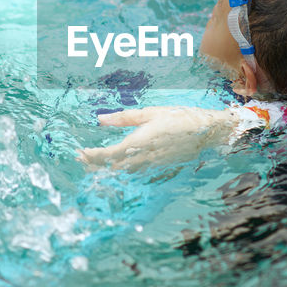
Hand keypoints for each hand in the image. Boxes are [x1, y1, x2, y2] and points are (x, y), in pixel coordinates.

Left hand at [77, 106, 240, 171]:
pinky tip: (118, 169)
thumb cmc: (179, 117)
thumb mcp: (151, 112)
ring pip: (124, 173)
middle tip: (81, 161)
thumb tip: (100, 119)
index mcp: (140, 141)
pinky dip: (124, 172)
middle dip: (95, 165)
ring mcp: (153, 165)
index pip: (108, 155)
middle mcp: (144, 157)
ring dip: (107, 170)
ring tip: (93, 166)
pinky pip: (137, 174)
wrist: (207, 131)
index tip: (79, 153)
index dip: (92, 156)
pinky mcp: (160, 169)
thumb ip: (124, 118)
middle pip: (113, 167)